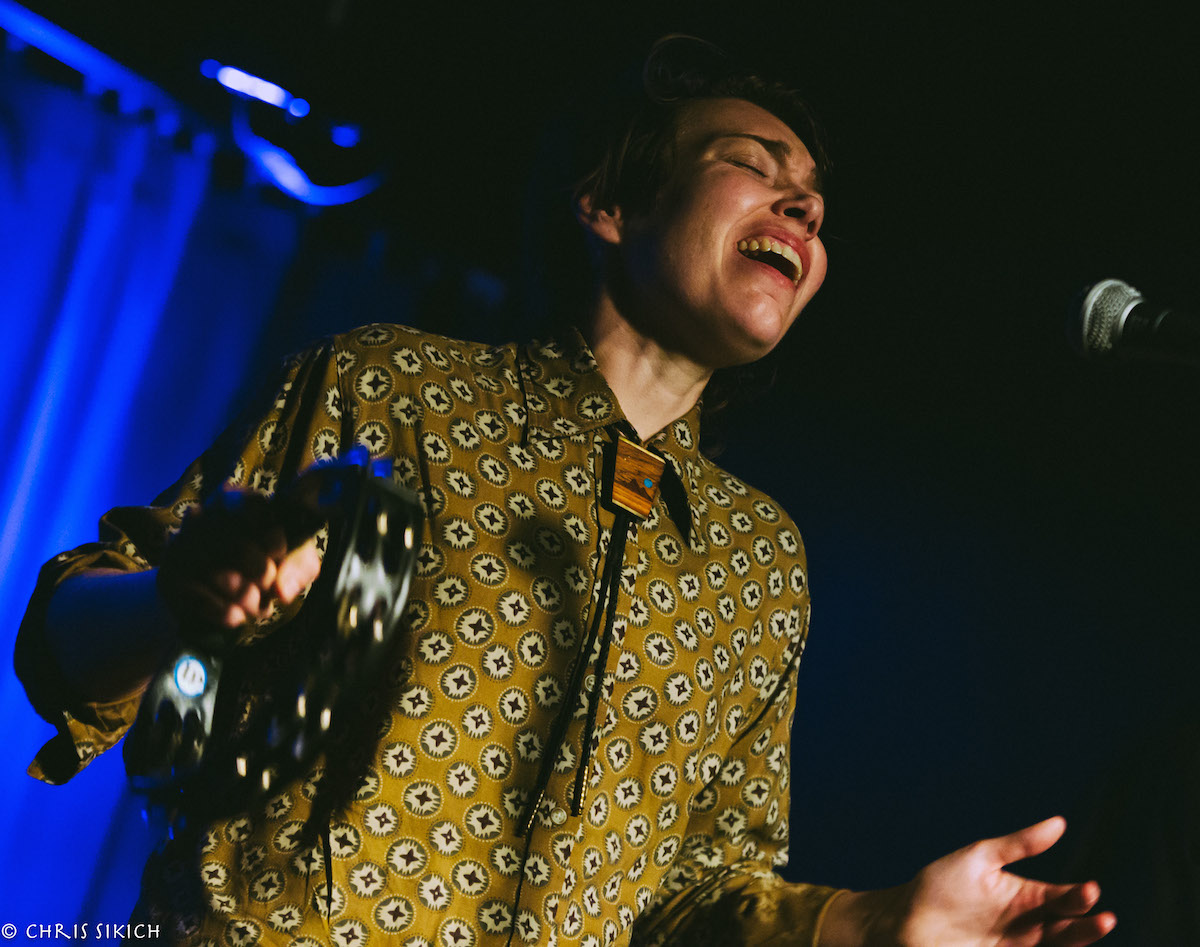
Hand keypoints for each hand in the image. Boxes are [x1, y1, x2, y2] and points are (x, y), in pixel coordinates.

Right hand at [157, 488, 321, 632]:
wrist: (208, 598)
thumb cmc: (257, 569)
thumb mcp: (288, 560)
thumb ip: (299, 565)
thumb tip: (283, 591)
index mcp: (233, 500)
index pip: (255, 508)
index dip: (274, 539)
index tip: (279, 558)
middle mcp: (200, 515)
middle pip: (238, 547)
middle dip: (262, 575)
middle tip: (269, 590)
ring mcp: (179, 546)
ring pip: (218, 575)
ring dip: (246, 598)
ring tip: (257, 608)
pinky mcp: (168, 577)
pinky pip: (199, 598)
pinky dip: (224, 612)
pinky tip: (236, 618)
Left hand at [822, 817, 1114, 945]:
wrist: (903, 919)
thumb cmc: (940, 884)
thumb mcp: (980, 858)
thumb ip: (1019, 845)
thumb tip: (1060, 822)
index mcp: (1023, 896)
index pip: (1061, 897)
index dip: (1078, 895)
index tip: (1090, 890)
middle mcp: (1026, 924)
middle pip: (1066, 927)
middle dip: (1087, 924)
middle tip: (1103, 918)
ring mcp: (1016, 946)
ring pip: (1057, 946)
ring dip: (1079, 941)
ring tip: (1098, 928)